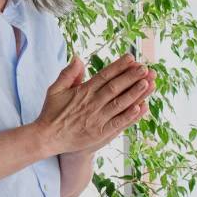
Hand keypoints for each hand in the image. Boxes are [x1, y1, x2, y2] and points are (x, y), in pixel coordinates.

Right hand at [34, 54, 155, 156]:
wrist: (47, 138)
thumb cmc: (52, 113)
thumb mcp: (55, 89)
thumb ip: (68, 74)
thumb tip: (78, 57)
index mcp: (83, 91)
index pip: (104, 75)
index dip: (119, 66)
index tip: (131, 58)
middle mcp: (92, 104)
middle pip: (115, 87)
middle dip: (132, 77)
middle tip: (146, 68)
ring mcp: (97, 119)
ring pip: (120, 104)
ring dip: (135, 93)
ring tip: (148, 83)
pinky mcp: (100, 133)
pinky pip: (118, 123)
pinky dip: (130, 116)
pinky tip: (142, 108)